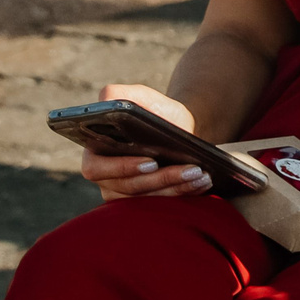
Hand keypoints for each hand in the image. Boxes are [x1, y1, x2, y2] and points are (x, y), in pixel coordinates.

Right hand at [77, 83, 215, 199]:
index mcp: (95, 153)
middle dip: (163, 178)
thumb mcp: (141, 98)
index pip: (97, 168)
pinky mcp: (146, 204)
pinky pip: (163, 206)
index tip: (151, 162)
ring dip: (178, 187)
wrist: (181, 130)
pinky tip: (203, 183)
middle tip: (191, 168)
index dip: (122, 168)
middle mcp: (105, 179)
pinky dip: (185, 193)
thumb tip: (107, 99)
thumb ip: (120, 94)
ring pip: (148, 199)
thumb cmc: (157, 114)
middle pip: (129, 187)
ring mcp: (124, 195)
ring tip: (202, 174)